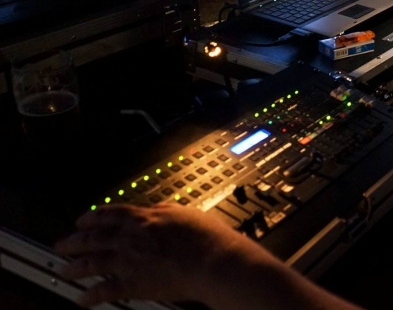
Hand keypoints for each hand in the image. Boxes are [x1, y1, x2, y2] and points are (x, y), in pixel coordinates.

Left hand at [54, 204, 272, 306]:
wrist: (213, 261)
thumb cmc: (207, 238)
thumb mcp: (185, 212)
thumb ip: (166, 210)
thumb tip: (159, 209)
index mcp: (144, 217)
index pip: (110, 213)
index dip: (92, 217)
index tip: (82, 221)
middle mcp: (130, 237)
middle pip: (93, 237)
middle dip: (74, 241)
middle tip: (62, 245)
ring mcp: (128, 260)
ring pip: (92, 262)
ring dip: (75, 267)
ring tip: (64, 270)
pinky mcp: (132, 283)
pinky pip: (104, 290)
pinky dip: (90, 296)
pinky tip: (83, 299)